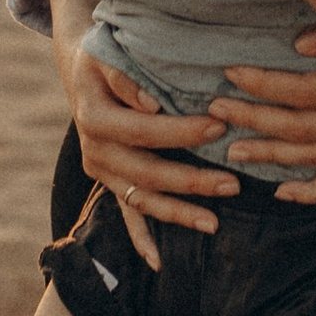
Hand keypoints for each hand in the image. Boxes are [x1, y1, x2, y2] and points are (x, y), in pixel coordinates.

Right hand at [54, 0, 236, 261]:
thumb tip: (153, 105)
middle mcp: (94, 150)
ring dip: (177, 213)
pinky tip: (158, 262)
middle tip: (234, 183)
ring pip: (141, 200)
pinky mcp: (109, 181)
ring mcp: (101, 171)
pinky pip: (126, 215)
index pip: (145, 131)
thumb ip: (126, 77)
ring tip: (215, 223)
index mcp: (94, 117)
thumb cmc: (104, 53)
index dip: (182, 132)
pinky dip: (141, 239)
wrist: (81, 68)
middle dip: (191, 181)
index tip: (220, 125)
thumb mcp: (109, 53)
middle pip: (147, 173)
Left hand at [203, 11, 315, 204]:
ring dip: (270, 156)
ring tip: (233, 150)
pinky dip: (310, 191)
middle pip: (302, 128)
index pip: (306, 91)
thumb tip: (296, 47)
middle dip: (254, 120)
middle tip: (217, 112)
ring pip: (314, 158)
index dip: (265, 85)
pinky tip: (280, 191)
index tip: (231, 74)